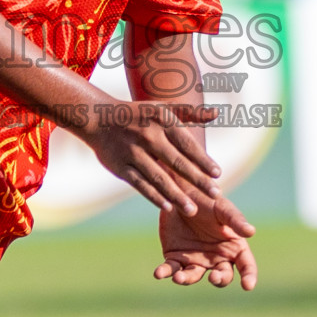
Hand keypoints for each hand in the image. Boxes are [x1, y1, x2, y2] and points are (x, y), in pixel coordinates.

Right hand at [84, 102, 221, 215]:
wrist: (98, 117)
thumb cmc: (138, 114)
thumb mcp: (162, 107)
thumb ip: (190, 112)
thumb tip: (217, 113)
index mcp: (162, 121)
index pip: (187, 144)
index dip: (203, 160)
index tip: (218, 175)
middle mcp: (148, 136)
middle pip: (176, 162)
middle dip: (197, 180)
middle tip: (214, 195)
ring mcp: (133, 152)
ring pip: (158, 177)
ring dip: (176, 195)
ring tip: (192, 210)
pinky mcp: (120, 166)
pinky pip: (140, 184)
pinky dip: (153, 196)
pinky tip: (167, 207)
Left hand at [154, 192, 257, 290]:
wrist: (180, 193)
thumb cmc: (207, 199)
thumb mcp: (222, 207)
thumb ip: (235, 220)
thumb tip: (251, 231)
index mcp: (234, 247)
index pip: (246, 266)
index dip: (249, 276)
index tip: (248, 286)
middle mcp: (216, 258)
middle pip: (222, 276)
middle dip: (220, 279)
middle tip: (214, 277)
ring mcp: (196, 260)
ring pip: (194, 276)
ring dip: (187, 279)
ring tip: (179, 277)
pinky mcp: (175, 258)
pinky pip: (171, 269)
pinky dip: (165, 272)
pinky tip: (158, 273)